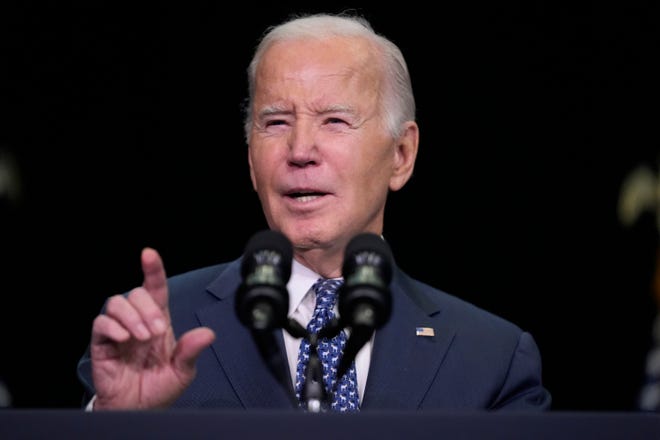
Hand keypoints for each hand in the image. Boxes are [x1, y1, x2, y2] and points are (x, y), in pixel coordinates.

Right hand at [90, 247, 215, 408]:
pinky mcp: (102, 343)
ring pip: (117, 302)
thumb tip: (208, 333)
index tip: (149, 254)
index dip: (153, 270)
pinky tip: (125, 339)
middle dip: (148, 308)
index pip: (155, 289)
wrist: (139, 410)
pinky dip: (113, 326)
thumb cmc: (159, 388)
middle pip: (136, 293)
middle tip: (157, 332)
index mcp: (159, 321)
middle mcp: (138, 321)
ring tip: (141, 338)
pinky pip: (101, 323)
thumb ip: (191, 351)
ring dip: (131, 316)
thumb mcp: (183, 371)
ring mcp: (119, 331)